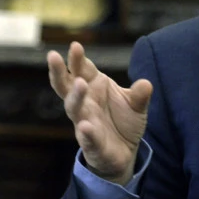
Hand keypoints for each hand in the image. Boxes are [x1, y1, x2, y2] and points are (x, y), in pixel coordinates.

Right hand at [48, 42, 152, 184]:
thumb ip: (140, 95)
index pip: (82, 69)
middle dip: (59, 71)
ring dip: (75, 96)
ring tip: (79, 84)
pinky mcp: (92, 143)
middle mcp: (85, 103)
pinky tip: (85, 126)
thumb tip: (146, 84)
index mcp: (94, 87)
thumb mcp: (137, 105)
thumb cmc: (124, 121)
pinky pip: (87, 137)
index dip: (77, 59)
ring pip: (73, 108)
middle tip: (52, 56)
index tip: (75, 46)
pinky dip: (86, 132)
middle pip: (67, 85)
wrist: (125, 153)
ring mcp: (85, 122)